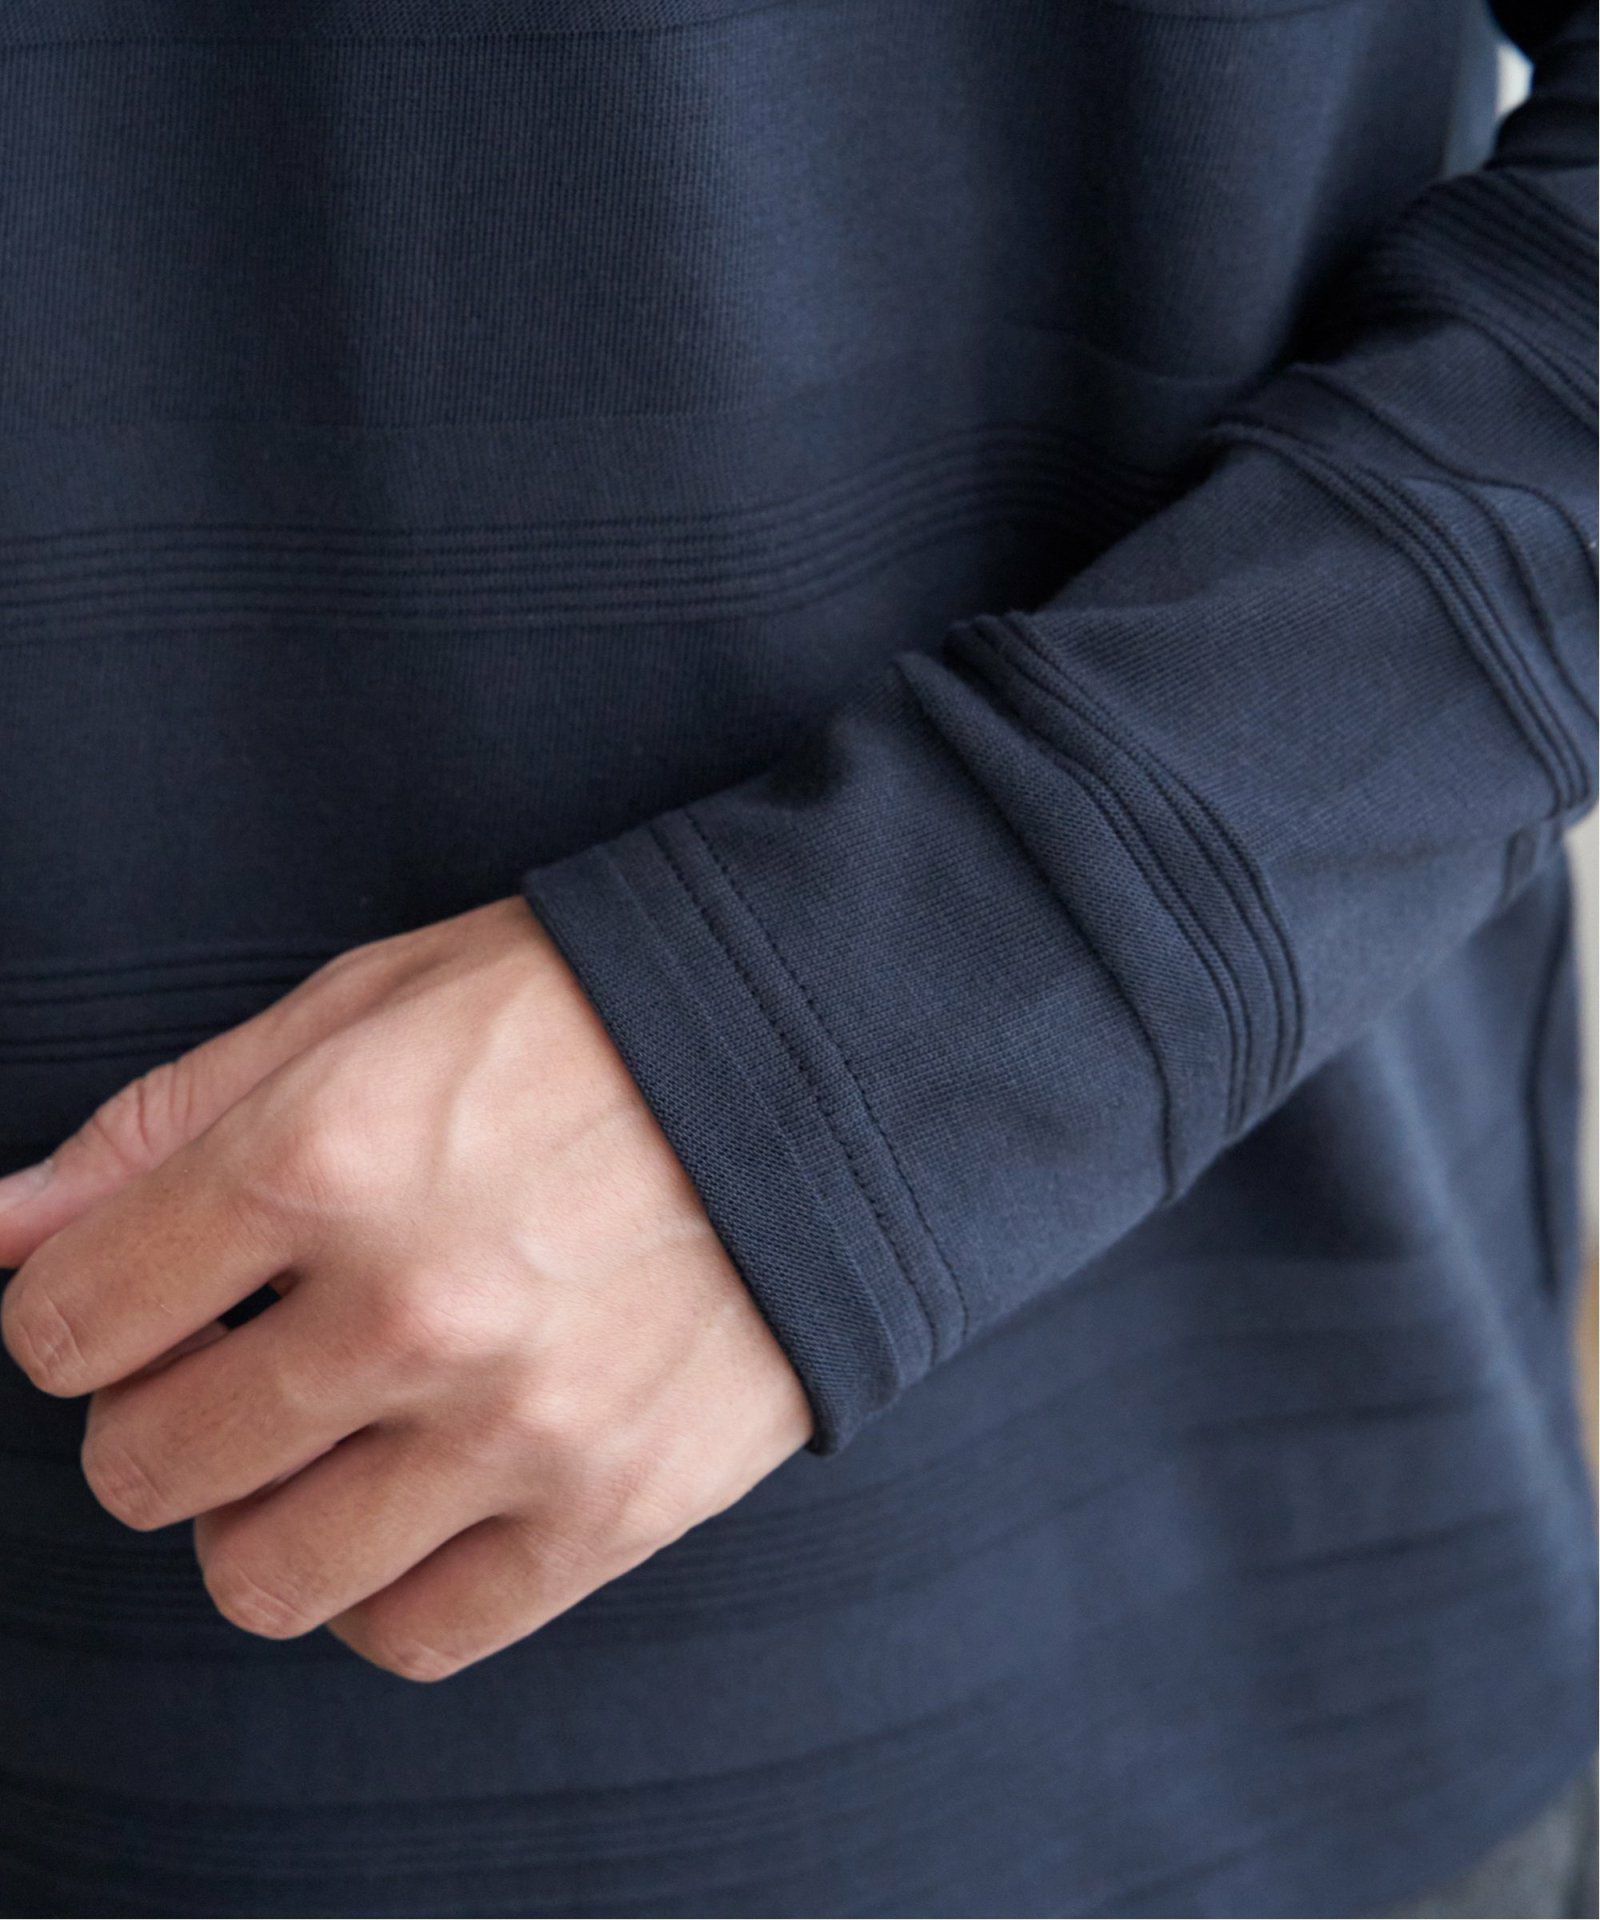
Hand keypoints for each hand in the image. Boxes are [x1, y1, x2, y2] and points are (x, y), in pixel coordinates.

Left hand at [0, 900, 812, 1678]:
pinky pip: (414, 1634)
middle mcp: (406, 1309)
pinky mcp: (612, 1511)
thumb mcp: (369, 1004)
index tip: (133, 1297)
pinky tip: (420, 1491)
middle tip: (238, 1355)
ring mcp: (515, 1427)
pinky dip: (382, 1582)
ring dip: (258, 1513)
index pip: (66, 1324)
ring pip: (261, 1577)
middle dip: (155, 1414)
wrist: (833, 1059)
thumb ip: (166, 1120)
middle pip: (144, 1466)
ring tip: (331, 1433)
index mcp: (322, 1155)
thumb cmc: (590, 1014)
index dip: (72, 1312)